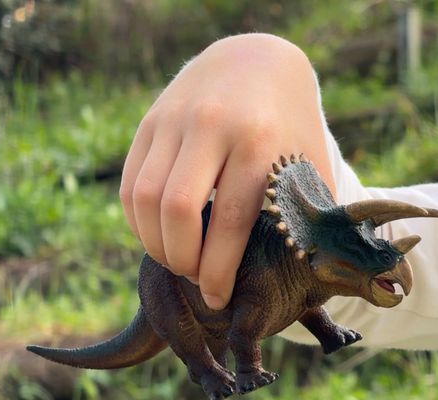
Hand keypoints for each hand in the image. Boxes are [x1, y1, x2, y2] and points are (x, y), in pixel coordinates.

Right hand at [119, 33, 334, 309]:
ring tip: (178, 262)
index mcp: (259, 141)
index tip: (217, 299)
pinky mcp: (149, 122)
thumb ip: (307, 216)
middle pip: (178, 212)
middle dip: (183, 260)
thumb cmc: (289, 130)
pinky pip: (129, 186)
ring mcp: (174, 120)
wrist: (256, 62)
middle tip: (196, 278)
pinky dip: (139, 224)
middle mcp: (211, 125)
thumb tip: (306, 281)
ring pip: (145, 200)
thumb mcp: (308, 166)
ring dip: (156, 245)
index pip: (229, 222)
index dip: (218, 271)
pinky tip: (160, 238)